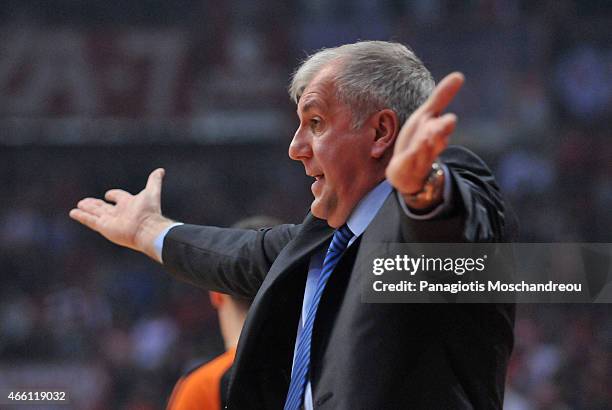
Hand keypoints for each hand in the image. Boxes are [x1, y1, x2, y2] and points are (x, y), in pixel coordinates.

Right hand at [69, 168, 173, 261]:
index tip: (108, 194)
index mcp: (129, 204)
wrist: (147, 228)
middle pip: (104, 207)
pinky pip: (90, 221)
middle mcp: (119, 213)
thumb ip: (154, 181)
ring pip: (95, 213)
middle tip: (84, 201)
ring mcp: (110, 221)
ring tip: (78, 205)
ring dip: (87, 209)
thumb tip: (161, 170)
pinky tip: (73, 213)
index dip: (114, 195)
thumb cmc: (149, 211)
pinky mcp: (103, 227)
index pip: (119, 197)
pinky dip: (81, 216)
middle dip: (95, 204)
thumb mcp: (152, 191)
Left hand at [386, 72, 463, 204]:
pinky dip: (411, 157)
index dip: (445, 124)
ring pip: (424, 150)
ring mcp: (420, 157)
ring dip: (425, 144)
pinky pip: (409, 161)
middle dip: (439, 133)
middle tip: (445, 126)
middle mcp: (431, 145)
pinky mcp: (407, 166)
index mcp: (438, 132)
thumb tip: (459, 75)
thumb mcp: (427, 115)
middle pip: (437, 139)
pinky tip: (410, 154)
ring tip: (427, 137)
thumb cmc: (418, 139)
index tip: (450, 119)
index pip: (443, 127)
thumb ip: (442, 97)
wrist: (408, 170)